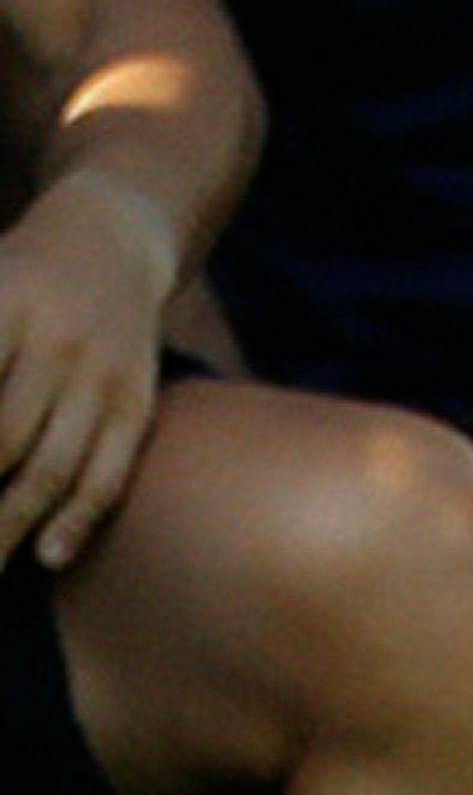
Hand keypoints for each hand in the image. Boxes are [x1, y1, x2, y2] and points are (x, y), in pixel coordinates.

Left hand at [0, 164, 174, 571]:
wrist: (111, 238)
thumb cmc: (14, 278)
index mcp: (4, 307)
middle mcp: (56, 339)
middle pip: (1, 443)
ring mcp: (102, 371)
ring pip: (52, 469)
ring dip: (9, 529)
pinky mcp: (137, 395)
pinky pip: (108, 470)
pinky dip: (77, 519)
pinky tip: (48, 556)